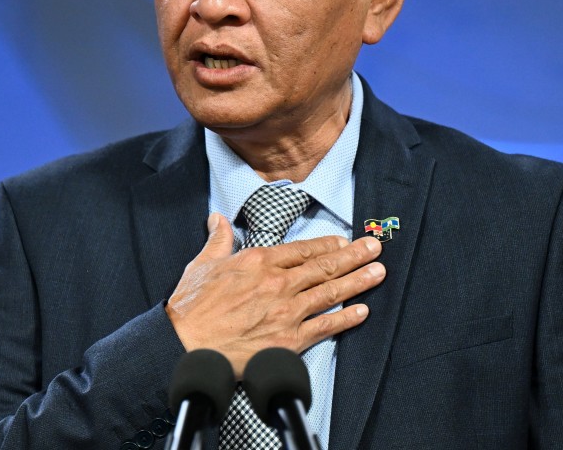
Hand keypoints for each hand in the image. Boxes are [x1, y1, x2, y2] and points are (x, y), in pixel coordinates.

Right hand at [165, 211, 384, 376]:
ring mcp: (286, 311)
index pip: (303, 249)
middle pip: (324, 266)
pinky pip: (324, 326)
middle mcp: (278, 282)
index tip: (343, 240)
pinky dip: (346, 318)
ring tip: (378, 272)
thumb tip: (217, 219)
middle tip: (374, 248)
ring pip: (330, 292)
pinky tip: (362, 311)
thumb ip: (218, 240)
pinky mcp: (288, 339)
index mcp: (259, 260)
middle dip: (353, 256)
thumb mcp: (203, 263)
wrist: (184, 344)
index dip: (327, 244)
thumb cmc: (191, 307)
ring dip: (358, 281)